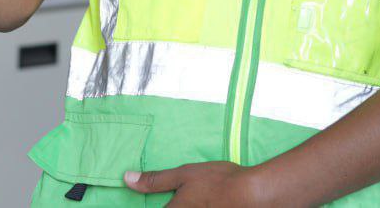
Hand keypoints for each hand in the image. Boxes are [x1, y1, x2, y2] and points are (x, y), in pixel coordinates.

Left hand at [124, 162, 266, 205]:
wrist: (252, 195)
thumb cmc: (217, 182)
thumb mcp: (184, 175)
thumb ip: (155, 180)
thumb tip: (126, 178)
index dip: (149, 207)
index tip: (153, 202)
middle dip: (167, 206)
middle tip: (178, 199)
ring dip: (180, 207)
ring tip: (188, 200)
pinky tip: (202, 204)